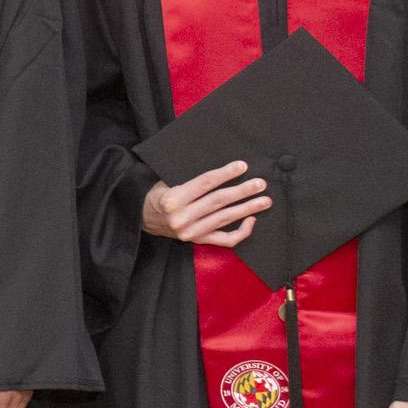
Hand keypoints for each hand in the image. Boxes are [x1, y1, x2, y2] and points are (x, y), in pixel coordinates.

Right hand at [143, 160, 268, 246]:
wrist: (143, 218)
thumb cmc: (158, 196)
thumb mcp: (167, 182)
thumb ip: (191, 181)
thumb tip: (222, 172)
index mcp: (173, 199)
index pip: (205, 183)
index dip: (225, 174)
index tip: (242, 166)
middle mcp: (182, 217)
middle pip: (218, 201)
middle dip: (242, 191)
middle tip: (260, 184)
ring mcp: (191, 231)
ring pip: (225, 218)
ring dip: (248, 208)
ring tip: (264, 201)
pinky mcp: (198, 241)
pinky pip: (225, 239)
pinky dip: (241, 231)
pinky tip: (252, 220)